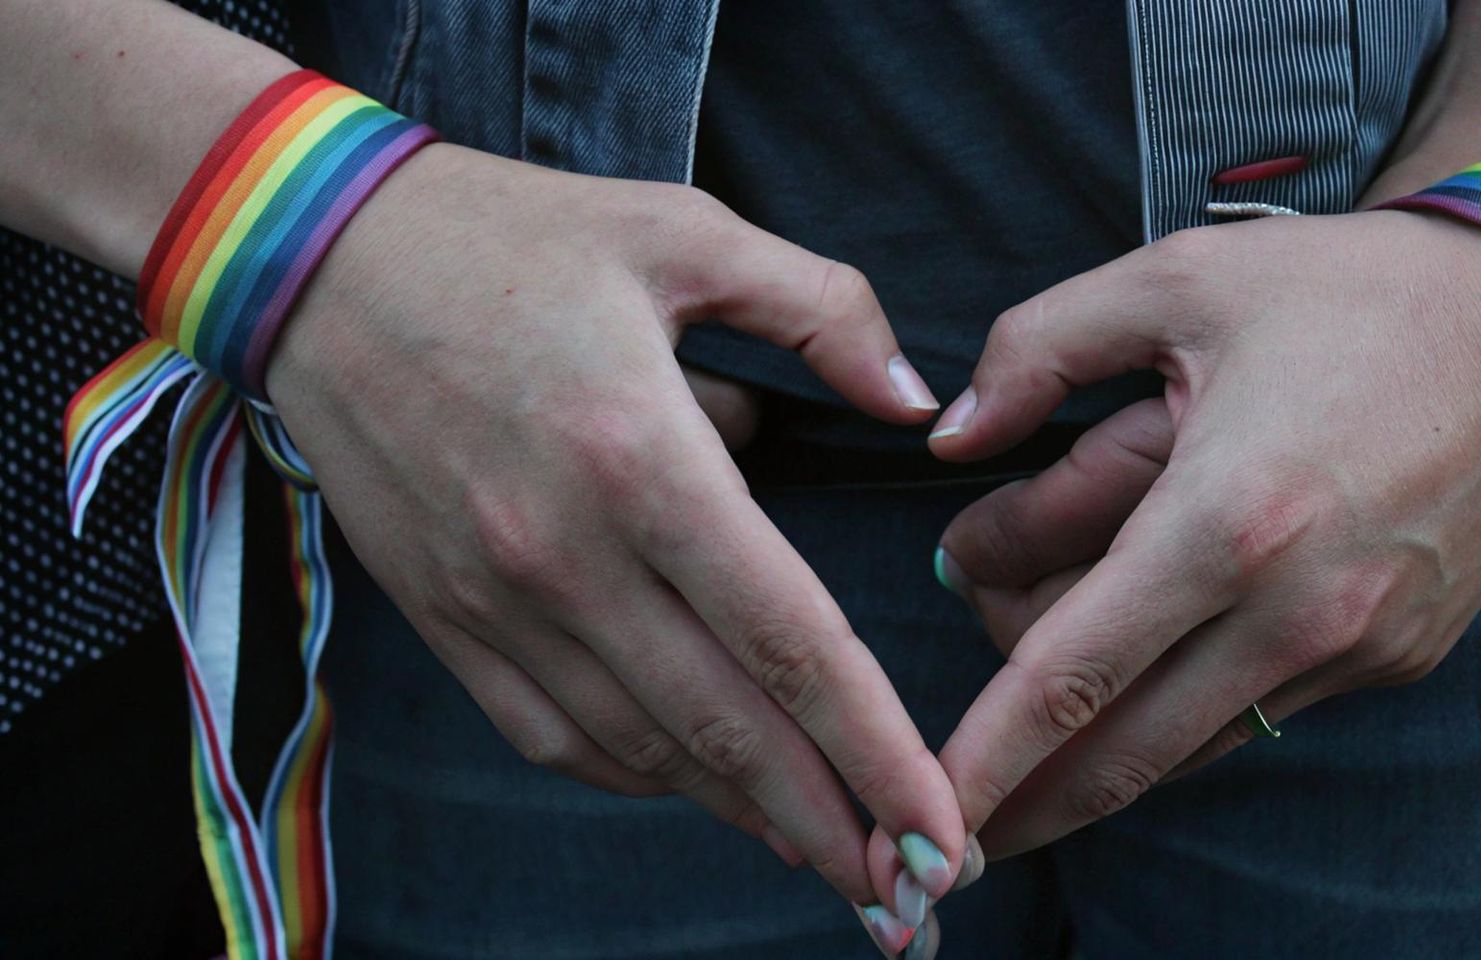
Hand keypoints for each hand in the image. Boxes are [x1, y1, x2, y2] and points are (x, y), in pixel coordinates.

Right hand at [265, 143, 964, 901]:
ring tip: (832, 853)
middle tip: (914, 895)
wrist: (313, 262)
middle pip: (729, 728)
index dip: (878, 747)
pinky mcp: (446, 619)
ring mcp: (497, 600)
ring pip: (647, 748)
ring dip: (747, 811)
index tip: (943, 827)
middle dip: (833, 826)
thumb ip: (824, 310)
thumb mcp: (687, 232)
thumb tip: (915, 402)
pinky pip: (557, 734)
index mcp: (642, 459)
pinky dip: (642, 774)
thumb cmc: (514, 240)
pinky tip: (704, 787)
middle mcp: (567, 554)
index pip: (791, 641)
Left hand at [923, 210, 1480, 856]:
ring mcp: (1356, 649)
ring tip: (1029, 760)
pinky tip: (1141, 693)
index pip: (1070, 674)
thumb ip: (1038, 348)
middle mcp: (1297, 610)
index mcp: (1227, 517)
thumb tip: (949, 437)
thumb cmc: (1348, 292)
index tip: (920, 825)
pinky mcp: (1397, 661)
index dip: (984, 761)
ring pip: (1188, 744)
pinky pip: (1257, 713)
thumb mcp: (1178, 278)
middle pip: (1122, 750)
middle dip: (1025, 804)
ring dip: (1098, 758)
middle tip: (950, 824)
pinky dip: (1184, 712)